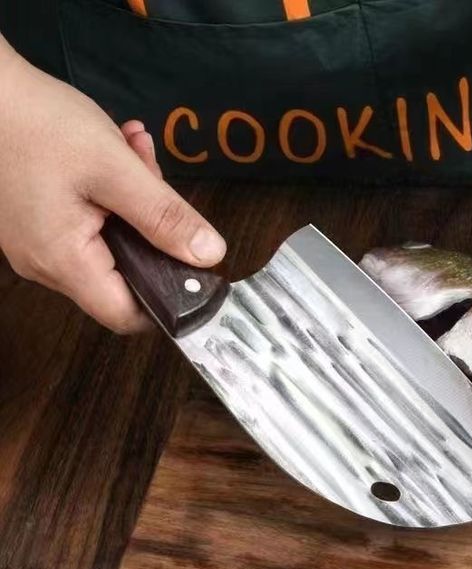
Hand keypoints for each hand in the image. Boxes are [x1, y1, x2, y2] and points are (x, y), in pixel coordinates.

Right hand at [0, 40, 225, 333]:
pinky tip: (117, 154)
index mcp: (64, 261)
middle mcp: (46, 264)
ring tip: (134, 154)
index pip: (126, 316)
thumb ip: (166, 217)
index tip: (194, 271)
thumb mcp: (116, 169)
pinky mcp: (37, 224)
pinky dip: (112, 195)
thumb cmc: (34, 121)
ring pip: (111, 243)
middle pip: (124, 274)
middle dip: (154, 231)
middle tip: (157, 181)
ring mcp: (38, 244)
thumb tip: (208, 255)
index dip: (167, 301)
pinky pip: (88, 224)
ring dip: (135, 203)